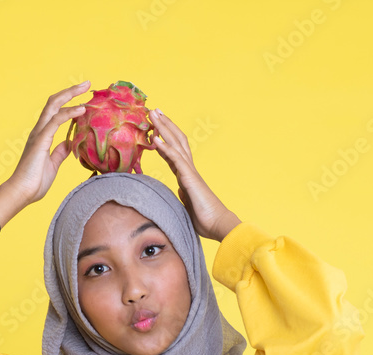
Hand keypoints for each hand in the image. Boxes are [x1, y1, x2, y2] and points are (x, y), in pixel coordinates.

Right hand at [3, 81, 90, 206]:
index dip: (69, 102)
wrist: (21, 193)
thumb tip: (69, 143)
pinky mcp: (41, 140)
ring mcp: (39, 134)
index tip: (84, 97)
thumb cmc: (34, 182)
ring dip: (71, 95)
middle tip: (86, 83)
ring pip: (54, 106)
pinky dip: (69, 113)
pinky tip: (81, 110)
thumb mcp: (53, 164)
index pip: (55, 111)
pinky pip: (56, 121)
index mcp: (41, 135)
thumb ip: (60, 152)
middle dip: (70, 91)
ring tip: (85, 88)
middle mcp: (39, 131)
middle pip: (54, 102)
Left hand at [148, 108, 237, 240]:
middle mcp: (189, 169)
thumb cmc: (205, 219)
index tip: (154, 129)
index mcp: (187, 175)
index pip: (173, 152)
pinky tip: (155, 138)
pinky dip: (165, 147)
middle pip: (176, 141)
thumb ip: (182, 196)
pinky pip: (176, 159)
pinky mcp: (189, 178)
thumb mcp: (187, 205)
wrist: (218, 225)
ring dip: (163, 128)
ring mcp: (189, 172)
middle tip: (154, 110)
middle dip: (164, 125)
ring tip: (154, 114)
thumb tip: (177, 193)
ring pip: (176, 144)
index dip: (163, 139)